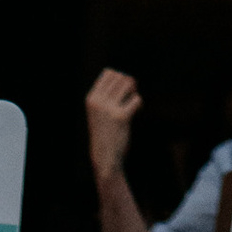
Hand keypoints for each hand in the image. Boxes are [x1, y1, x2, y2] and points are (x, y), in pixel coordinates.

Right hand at [85, 66, 140, 180]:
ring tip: (132, 104)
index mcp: (91, 98)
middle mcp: (98, 101)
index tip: (122, 92)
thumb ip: (108, 95)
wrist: (105, 157)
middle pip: (121, 77)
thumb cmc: (105, 132)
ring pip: (129, 84)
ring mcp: (109, 108)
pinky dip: (139, 104)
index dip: (119, 79)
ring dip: (134, 93)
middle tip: (129, 99)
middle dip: (129, 85)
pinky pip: (137, 99)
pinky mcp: (121, 116)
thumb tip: (129, 79)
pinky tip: (137, 112)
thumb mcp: (99, 111)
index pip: (109, 73)